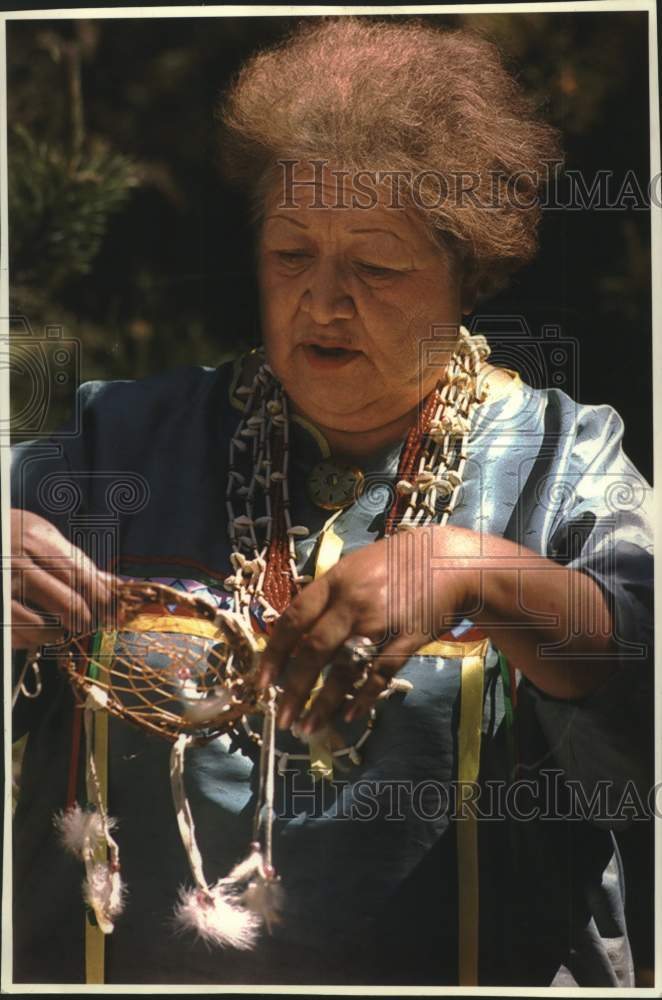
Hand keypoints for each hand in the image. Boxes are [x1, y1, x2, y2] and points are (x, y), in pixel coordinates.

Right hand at [11, 508, 113, 650]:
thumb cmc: (10, 537)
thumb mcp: (39, 535)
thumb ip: (73, 557)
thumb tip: (114, 582)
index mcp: (34, 538)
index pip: (79, 574)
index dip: (100, 596)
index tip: (111, 609)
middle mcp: (16, 561)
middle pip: (66, 601)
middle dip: (86, 618)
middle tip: (90, 623)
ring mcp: (1, 585)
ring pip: (42, 624)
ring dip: (59, 632)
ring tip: (63, 628)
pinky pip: (18, 633)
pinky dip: (33, 638)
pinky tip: (39, 631)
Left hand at [258, 525, 479, 732]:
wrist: (449, 561)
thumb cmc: (396, 562)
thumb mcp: (353, 568)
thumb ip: (327, 597)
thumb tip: (296, 632)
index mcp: (335, 582)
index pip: (294, 619)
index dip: (274, 653)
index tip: (260, 682)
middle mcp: (354, 602)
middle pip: (315, 649)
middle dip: (294, 687)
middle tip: (281, 717)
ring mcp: (381, 622)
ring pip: (345, 669)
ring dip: (323, 703)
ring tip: (307, 726)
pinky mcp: (407, 640)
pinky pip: (380, 675)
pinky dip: (363, 698)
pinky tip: (349, 716)